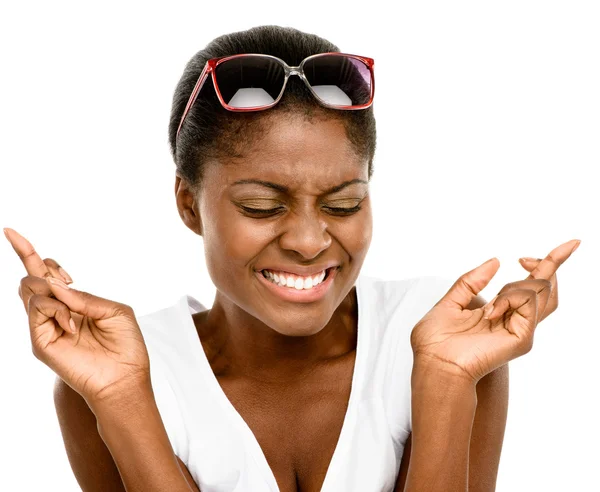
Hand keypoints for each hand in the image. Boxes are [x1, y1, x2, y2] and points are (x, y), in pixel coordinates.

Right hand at [5, 228, 149, 409]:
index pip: (43, 273)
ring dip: (49, 288)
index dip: (29, 251)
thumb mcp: (113, 311)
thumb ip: (85, 297)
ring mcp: (46, 326)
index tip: (11, 231)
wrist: (124, 377)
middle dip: (32, 258)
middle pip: (29, 277)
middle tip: (67, 280)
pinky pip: (36, 310)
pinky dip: (56, 309)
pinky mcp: (41, 341)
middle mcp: (56, 312)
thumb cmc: (125, 346)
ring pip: (27, 289)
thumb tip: (56, 285)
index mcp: (74, 303)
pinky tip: (73, 324)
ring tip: (72, 311)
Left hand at [410, 239, 579, 383]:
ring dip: (516, 286)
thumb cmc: (436, 342)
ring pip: (541, 291)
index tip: (548, 249)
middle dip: (552, 261)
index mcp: (500, 311)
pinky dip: (510, 298)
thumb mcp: (450, 302)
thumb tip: (496, 261)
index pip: (533, 285)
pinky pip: (528, 304)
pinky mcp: (521, 338)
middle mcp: (514, 319)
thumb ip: (470, 282)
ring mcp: (520, 329)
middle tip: (532, 255)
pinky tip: (490, 312)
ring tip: (489, 307)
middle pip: (547, 287)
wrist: (434, 364)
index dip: (549, 262)